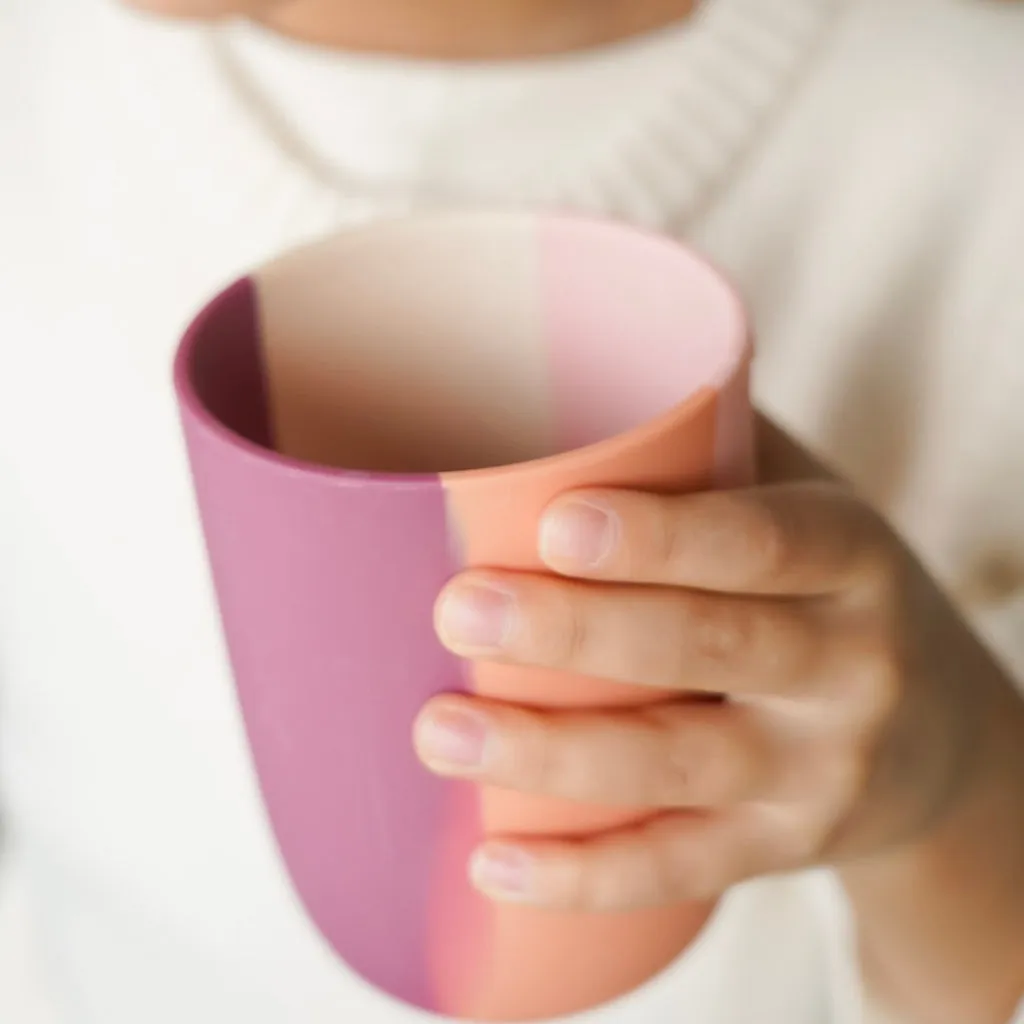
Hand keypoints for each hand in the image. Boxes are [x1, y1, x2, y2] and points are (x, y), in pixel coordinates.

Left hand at [413, 431, 1022, 919]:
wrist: (938, 740)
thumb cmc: (827, 593)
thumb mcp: (806, 510)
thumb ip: (709, 449)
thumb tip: (555, 365)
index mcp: (850, 555)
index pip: (764, 540)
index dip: (668, 537)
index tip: (558, 523)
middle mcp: (850, 665)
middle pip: (712, 648)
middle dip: (580, 633)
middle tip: (460, 609)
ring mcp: (819, 771)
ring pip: (680, 768)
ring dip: (553, 756)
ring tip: (440, 731)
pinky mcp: (782, 848)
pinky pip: (680, 868)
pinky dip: (584, 874)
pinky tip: (493, 864)